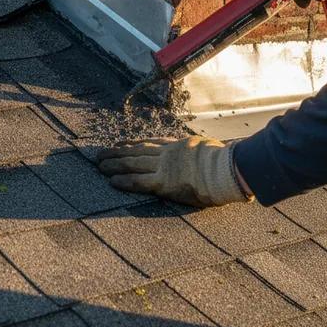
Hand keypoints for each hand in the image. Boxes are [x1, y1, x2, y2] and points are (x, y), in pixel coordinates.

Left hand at [97, 136, 251, 207]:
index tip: (120, 144)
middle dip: (117, 152)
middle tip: (102, 153)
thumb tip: (202, 150)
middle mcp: (167, 154)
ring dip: (114, 164)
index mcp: (178, 146)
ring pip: (133, 164)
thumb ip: (198, 151)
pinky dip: (124, 181)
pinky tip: (112, 181)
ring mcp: (164, 168)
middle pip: (136, 151)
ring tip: (100, 164)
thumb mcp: (209, 149)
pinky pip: (139, 181)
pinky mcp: (164, 183)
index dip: (132, 144)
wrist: (227, 169)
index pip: (150, 143)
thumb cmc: (225, 162)